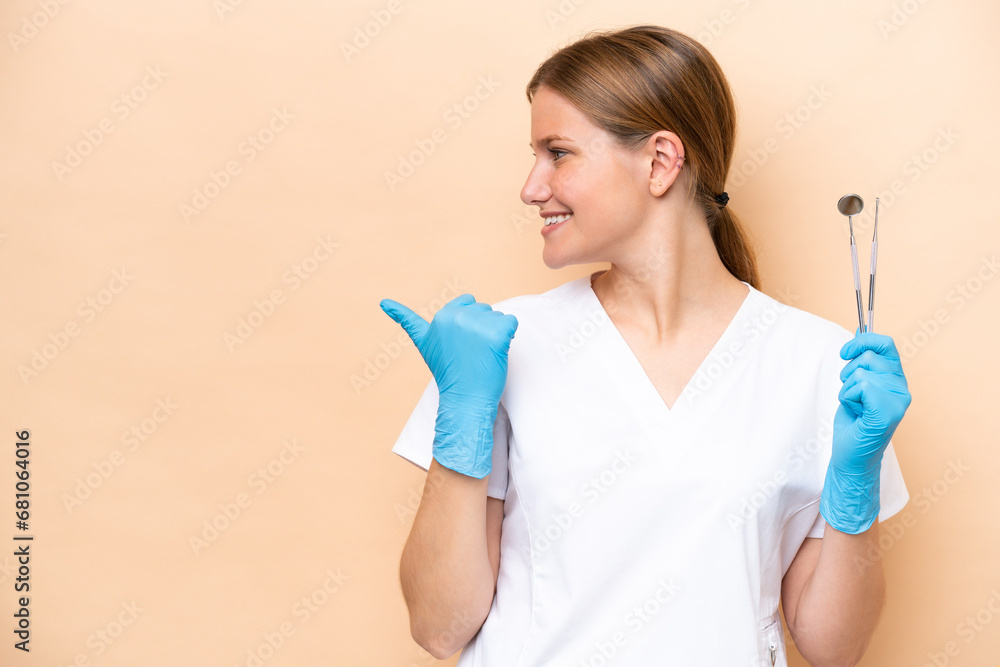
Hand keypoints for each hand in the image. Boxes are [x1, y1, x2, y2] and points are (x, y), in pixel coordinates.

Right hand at [380, 293, 518, 477]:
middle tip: (472, 352)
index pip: (467, 301)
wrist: (464, 399)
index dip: (469, 323)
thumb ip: (406, 320)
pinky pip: (512, 324)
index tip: (462, 344)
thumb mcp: (424, 342)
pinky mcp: (497, 335)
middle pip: (484, 309)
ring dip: (495, 334)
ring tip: (482, 355)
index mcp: (442, 316)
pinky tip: (496, 353)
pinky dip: (508, 338)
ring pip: (498, 317)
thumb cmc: (448, 372)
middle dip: (482, 328)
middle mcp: (458, 317)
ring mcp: (478, 325)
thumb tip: (383, 302)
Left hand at [820, 332, 911, 533]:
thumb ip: (862, 362)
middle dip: (849, 372)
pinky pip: (862, 386)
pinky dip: (849, 397)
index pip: (886, 344)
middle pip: (869, 356)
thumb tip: (859, 333)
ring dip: (847, 389)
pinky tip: (856, 413)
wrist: (851, 457)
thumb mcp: (856, 385)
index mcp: (896, 380)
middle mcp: (902, 389)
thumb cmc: (853, 423)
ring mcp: (898, 401)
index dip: (863, 341)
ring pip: (861, 372)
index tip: (845, 352)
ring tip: (855, 407)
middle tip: (851, 395)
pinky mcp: (888, 411)